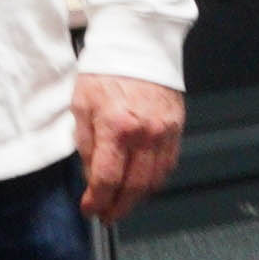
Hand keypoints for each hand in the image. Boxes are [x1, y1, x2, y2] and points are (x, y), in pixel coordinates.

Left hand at [74, 72, 181, 222]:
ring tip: (124, 204)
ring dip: (138, 198)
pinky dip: (156, 180)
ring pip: (155, 180)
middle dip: (118, 208)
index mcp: (116, 127)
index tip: (90, 209)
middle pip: (134, 187)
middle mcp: (145, 133)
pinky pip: (169, 164)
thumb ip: (86, 144)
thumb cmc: (107, 69)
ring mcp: (165, 132)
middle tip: (107, 216)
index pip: (106, 179)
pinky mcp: (177, 127)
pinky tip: (143, 184)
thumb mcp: (81, 105)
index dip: (96, 201)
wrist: (138, 43)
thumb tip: (91, 175)